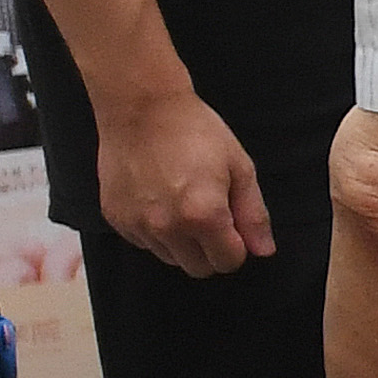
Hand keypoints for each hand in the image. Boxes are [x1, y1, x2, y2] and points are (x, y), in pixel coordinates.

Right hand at [97, 83, 273, 274]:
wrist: (141, 109)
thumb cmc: (196, 132)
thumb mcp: (240, 167)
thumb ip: (253, 214)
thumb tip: (263, 251)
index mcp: (203, 216)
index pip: (228, 262)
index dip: (237, 247)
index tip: (234, 226)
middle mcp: (167, 228)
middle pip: (198, 268)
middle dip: (211, 250)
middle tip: (211, 216)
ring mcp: (137, 226)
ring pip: (170, 258)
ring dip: (182, 243)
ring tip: (182, 203)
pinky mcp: (115, 219)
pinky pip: (144, 243)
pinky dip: (156, 232)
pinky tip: (159, 199)